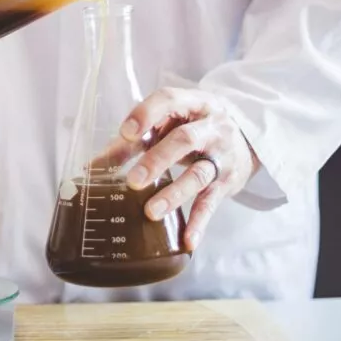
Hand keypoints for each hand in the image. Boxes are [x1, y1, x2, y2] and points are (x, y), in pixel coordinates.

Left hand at [119, 88, 260, 251]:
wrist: (247, 138)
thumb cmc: (194, 128)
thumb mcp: (169, 125)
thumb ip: (133, 142)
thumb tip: (94, 166)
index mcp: (192, 104)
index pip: (169, 100)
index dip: (146, 114)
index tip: (125, 133)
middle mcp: (210, 127)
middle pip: (184, 140)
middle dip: (157, 160)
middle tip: (132, 181)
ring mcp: (221, 155)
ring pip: (198, 174)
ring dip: (174, 194)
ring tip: (151, 212)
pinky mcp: (227, 182)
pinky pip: (212, 203)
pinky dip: (199, 222)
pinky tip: (188, 240)